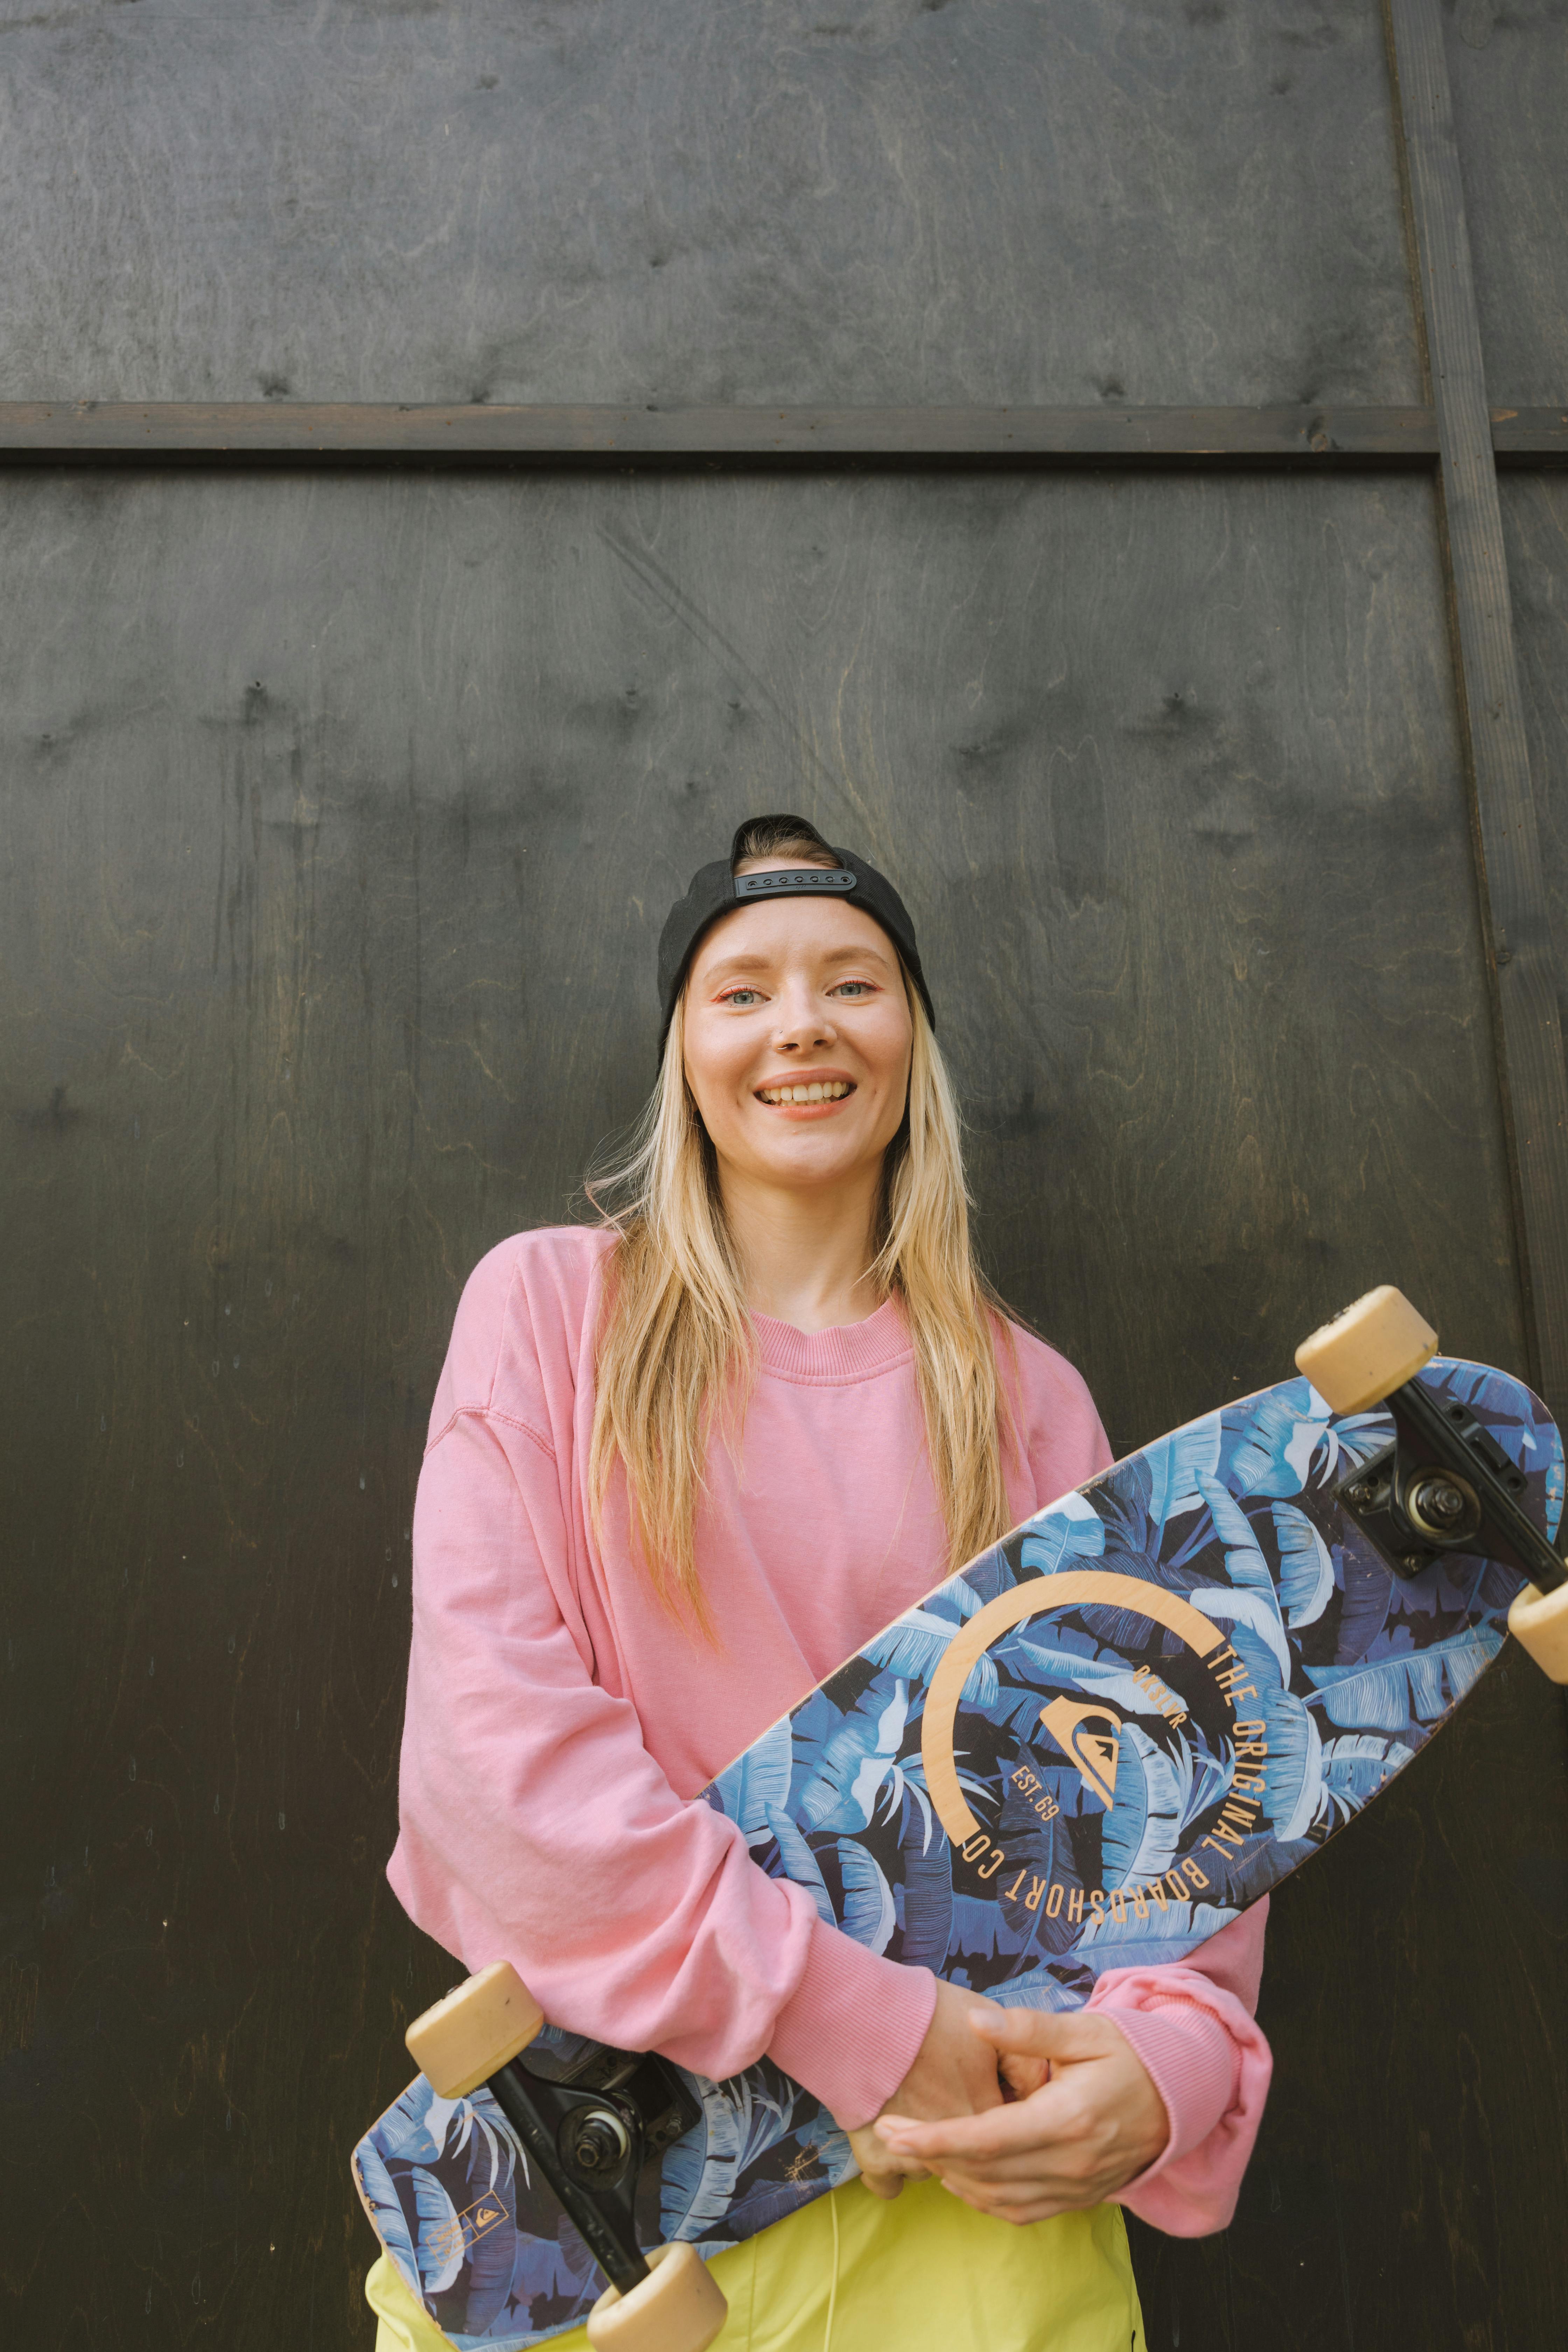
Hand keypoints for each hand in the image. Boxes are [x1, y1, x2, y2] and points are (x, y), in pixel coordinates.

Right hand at [842, 1980, 1004, 2200]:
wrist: (861, 2015)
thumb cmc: (926, 2014)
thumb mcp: (989, 2024)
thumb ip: (1025, 2064)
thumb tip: (1043, 2093)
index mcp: (987, 2120)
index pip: (1009, 2141)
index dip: (1005, 2120)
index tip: (992, 2095)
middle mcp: (955, 2152)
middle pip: (972, 2164)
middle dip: (973, 2143)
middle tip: (956, 2103)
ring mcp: (913, 2160)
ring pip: (934, 2174)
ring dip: (936, 2157)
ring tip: (926, 2116)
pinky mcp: (875, 2160)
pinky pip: (890, 2187)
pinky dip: (892, 2173)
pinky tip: (896, 2147)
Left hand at [870, 2007, 1167, 2224]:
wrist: (1179, 2098)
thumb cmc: (1128, 2056)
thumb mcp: (1085, 2030)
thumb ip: (1028, 2028)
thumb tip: (975, 2021)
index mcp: (1068, 2118)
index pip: (987, 2138)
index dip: (935, 2137)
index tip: (893, 2129)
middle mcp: (1070, 2162)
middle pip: (984, 2172)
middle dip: (931, 2155)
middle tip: (891, 2133)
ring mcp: (1076, 2188)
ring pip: (998, 2198)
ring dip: (953, 2178)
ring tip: (920, 2148)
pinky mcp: (1079, 2199)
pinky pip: (1021, 2211)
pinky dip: (984, 2198)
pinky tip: (962, 2174)